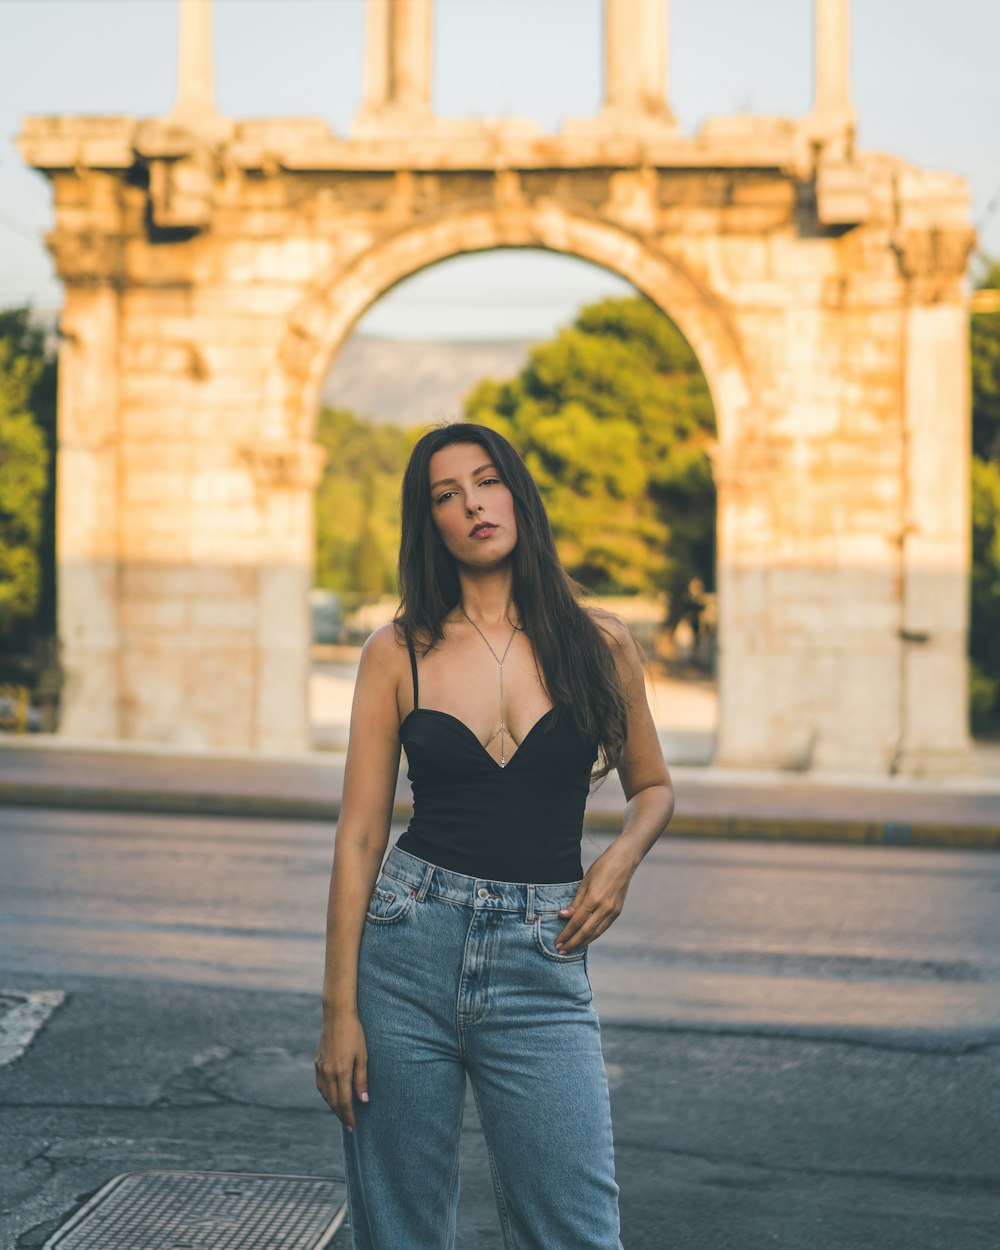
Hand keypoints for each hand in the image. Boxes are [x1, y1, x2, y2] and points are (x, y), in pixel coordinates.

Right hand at [315, 1012, 368, 1131]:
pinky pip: (320, 1085)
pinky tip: (332, 1096)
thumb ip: (361, 1080)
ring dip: (333, 1106)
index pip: (344, 1102)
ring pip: (325, 1095)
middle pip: (333, 1102)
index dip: (348, 1116)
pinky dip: (326, 1094)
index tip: (353, 1127)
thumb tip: (363, 1101)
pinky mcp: (317, 1063)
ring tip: (342, 1113)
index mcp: (341, 1072)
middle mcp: (328, 1073)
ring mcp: (321, 1068)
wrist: (337, 1016)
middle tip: (349, 1126)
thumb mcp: (363, 1056)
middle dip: (341, 1115)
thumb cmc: (354, 1034)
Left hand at [555, 842, 635, 954]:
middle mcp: (604, 908)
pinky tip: (585, 939)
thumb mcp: (585, 882)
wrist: (624, 862)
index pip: (576, 922)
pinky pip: (603, 928)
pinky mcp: (617, 912)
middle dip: (573, 943)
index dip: (566, 933)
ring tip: (571, 949)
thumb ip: (575, 902)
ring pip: (596, 933)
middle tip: (561, 950)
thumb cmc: (601, 868)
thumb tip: (563, 916)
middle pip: (586, 931)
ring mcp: (613, 911)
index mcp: (594, 899)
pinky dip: (593, 936)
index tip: (558, 942)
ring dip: (583, 943)